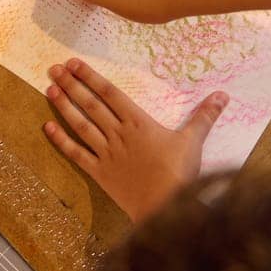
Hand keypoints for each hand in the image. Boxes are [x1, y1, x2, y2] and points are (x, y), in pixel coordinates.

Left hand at [42, 58, 227, 221]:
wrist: (164, 207)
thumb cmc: (180, 174)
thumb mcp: (194, 141)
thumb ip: (205, 116)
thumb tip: (223, 95)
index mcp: (139, 122)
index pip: (110, 93)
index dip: (91, 77)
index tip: (74, 63)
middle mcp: (118, 134)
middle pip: (90, 105)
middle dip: (71, 85)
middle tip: (53, 69)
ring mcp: (106, 153)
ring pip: (80, 125)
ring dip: (63, 106)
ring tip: (49, 89)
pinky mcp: (100, 173)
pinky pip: (76, 154)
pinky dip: (61, 141)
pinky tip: (47, 127)